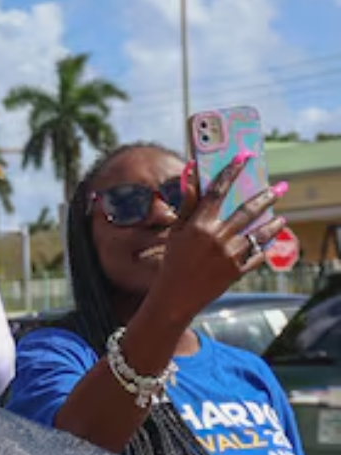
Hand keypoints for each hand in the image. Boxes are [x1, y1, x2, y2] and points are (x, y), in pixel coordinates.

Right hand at [149, 156, 285, 319]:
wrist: (176, 296)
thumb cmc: (174, 261)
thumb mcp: (176, 231)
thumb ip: (187, 203)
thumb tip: (189, 173)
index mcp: (198, 224)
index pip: (217, 191)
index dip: (230, 171)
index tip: (243, 158)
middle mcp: (216, 237)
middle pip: (247, 210)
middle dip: (266, 196)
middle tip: (280, 187)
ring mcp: (230, 254)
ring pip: (259, 233)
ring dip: (274, 223)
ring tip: (281, 217)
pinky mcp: (238, 270)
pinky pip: (258, 254)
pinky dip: (265, 247)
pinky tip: (271, 240)